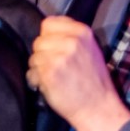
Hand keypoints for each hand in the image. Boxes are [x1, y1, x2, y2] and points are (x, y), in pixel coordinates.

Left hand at [28, 16, 129, 130]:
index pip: (48, 23)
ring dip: (38, 68)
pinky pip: (31, 72)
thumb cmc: (94, 81)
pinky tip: (49, 85)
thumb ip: (71, 37)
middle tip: (54, 67)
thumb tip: (48, 32)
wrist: (98, 107)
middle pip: (39, 41)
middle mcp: (71, 42)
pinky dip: (36, 80)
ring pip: (33, 57)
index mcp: (82, 32)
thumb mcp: (90, 49)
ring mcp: (59, 57)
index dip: (47, 37)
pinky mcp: (50, 73)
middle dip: (42, 54)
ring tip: (53, 77)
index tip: (53, 49)